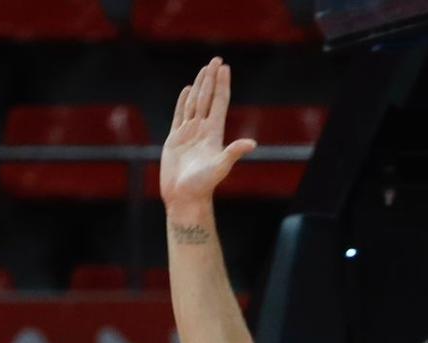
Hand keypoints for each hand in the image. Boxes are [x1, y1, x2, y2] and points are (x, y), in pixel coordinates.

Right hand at [160, 58, 256, 217]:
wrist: (185, 198)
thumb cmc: (203, 185)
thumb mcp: (220, 167)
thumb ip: (234, 152)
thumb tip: (252, 144)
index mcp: (214, 133)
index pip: (219, 102)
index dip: (222, 84)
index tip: (225, 67)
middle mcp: (203, 130)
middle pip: (208, 98)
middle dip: (211, 78)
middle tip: (216, 59)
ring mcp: (189, 133)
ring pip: (194, 103)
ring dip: (199, 86)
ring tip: (204, 70)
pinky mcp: (175, 139)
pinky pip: (179, 115)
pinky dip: (182, 102)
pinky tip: (186, 90)